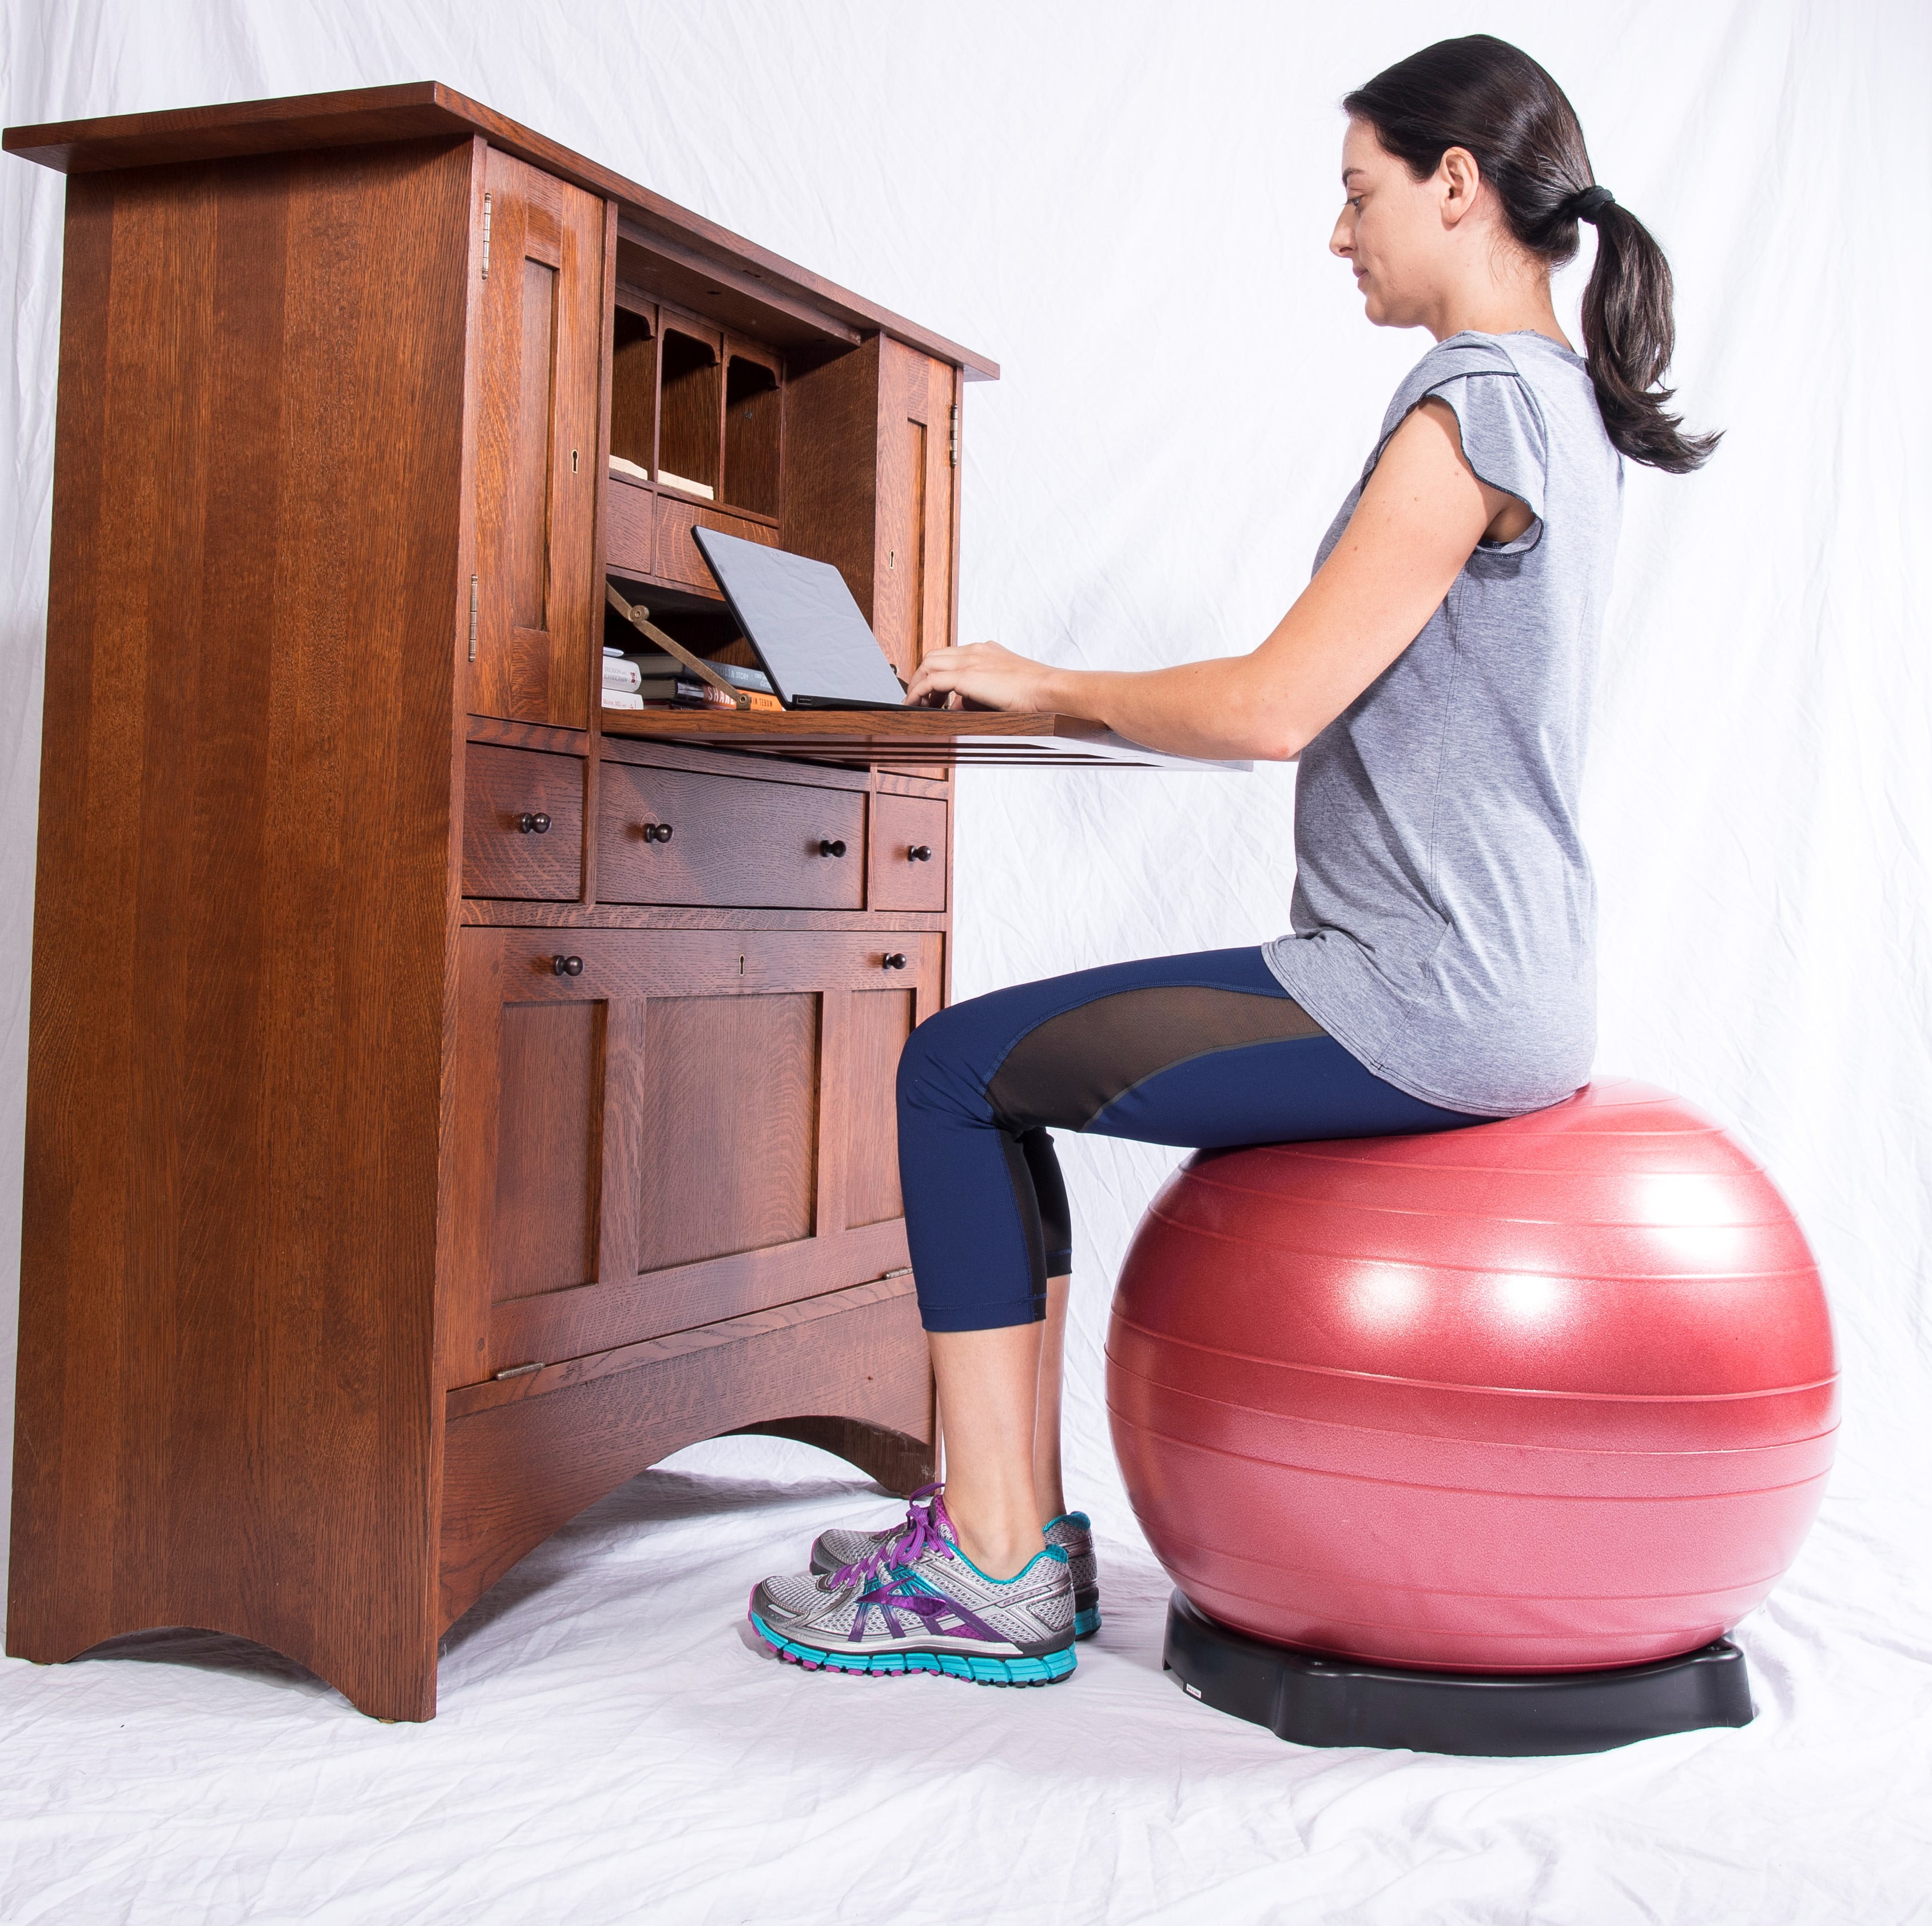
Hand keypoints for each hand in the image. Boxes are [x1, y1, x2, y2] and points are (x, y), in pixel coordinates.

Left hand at [904, 641, 1057, 712]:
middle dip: (922, 677)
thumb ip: (981, 695)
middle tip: (920, 699)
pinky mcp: (966, 675)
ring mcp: (970, 660)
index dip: (937, 672)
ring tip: (915, 704)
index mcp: (986, 651)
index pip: (951, 656)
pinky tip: (914, 705)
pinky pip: (930, 681)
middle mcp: (976, 651)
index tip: (933, 692)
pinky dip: (918, 692)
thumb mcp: (1004, 691)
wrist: (1049, 690)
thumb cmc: (1035, 695)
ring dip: (917, 684)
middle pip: (934, 657)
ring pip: (928, 664)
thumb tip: (959, 707)